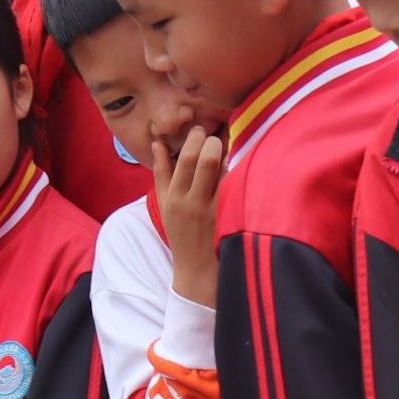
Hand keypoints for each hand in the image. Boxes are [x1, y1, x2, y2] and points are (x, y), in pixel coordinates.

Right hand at [151, 128, 225, 307]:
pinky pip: (234, 186)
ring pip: (222, 170)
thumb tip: (157, 143)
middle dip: (212, 140)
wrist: (197, 269)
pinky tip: (241, 163)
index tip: (201, 129)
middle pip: (204, 159)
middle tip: (217, 134)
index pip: (185, 158)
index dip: (195, 138)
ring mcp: (212, 210)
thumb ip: (161, 172)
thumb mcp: (165, 204)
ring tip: (229, 145)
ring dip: (227, 153)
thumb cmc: (181, 232)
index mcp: (173, 197)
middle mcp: (192, 202)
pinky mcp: (228, 217)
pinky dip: (237, 171)